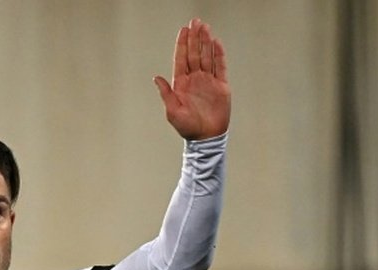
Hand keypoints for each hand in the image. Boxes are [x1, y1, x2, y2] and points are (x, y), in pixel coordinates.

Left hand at [154, 18, 230, 140]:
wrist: (206, 138)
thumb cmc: (187, 127)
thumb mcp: (172, 111)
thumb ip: (166, 93)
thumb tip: (156, 78)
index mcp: (181, 83)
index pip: (182, 59)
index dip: (183, 44)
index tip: (184, 30)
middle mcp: (195, 79)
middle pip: (195, 54)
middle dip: (195, 38)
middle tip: (196, 22)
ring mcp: (208, 81)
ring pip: (207, 56)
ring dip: (206, 42)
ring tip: (205, 28)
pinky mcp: (221, 86)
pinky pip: (220, 66)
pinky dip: (219, 54)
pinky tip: (217, 43)